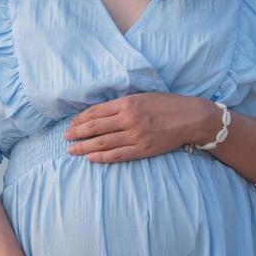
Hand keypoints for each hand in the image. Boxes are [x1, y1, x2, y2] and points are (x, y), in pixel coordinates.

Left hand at [64, 92, 210, 162]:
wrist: (191, 118)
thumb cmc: (167, 104)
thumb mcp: (142, 96)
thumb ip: (123, 104)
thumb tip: (101, 112)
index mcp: (127, 103)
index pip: (96, 112)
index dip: (80, 119)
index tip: (71, 124)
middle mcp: (128, 119)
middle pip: (94, 128)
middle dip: (77, 133)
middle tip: (65, 137)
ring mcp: (135, 136)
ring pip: (102, 143)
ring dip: (83, 147)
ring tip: (71, 150)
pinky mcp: (142, 150)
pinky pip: (116, 155)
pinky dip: (101, 157)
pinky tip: (90, 158)